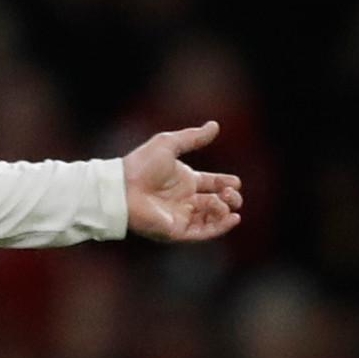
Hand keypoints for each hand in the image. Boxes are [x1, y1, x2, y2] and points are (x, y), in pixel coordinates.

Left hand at [122, 120, 242, 241]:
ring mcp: (182, 216)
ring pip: (213, 217)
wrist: (122, 188)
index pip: (212, 184)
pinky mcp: (178, 230)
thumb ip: (193, 137)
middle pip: (217, 201)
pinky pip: (204, 232)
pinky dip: (221, 227)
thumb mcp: (169, 144)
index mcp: (185, 181)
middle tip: (231, 193)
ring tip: (227, 201)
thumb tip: (215, 125)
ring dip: (225, 210)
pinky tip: (232, 218)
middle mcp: (185, 200)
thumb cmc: (141, 165)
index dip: (226, 183)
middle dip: (230, 198)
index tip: (235, 182)